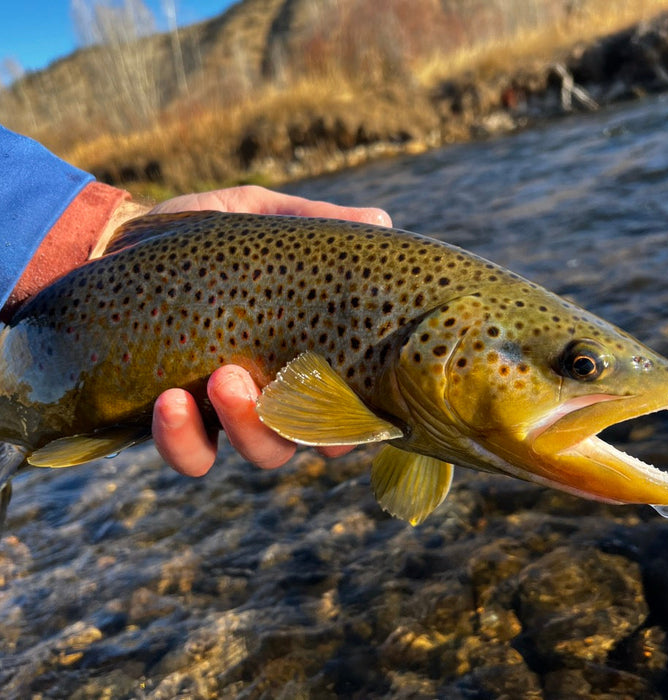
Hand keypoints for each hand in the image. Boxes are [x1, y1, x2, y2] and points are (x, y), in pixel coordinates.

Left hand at [148, 186, 391, 475]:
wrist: (110, 245)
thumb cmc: (193, 233)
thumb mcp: (254, 217)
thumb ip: (312, 222)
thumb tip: (380, 222)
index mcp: (296, 350)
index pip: (345, 396)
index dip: (362, 411)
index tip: (368, 399)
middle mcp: (270, 391)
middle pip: (313, 434)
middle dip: (303, 419)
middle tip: (277, 376)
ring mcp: (224, 412)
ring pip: (261, 451)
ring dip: (249, 426)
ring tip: (224, 380)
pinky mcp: (175, 423)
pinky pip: (191, 456)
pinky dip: (185, 439)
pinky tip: (171, 402)